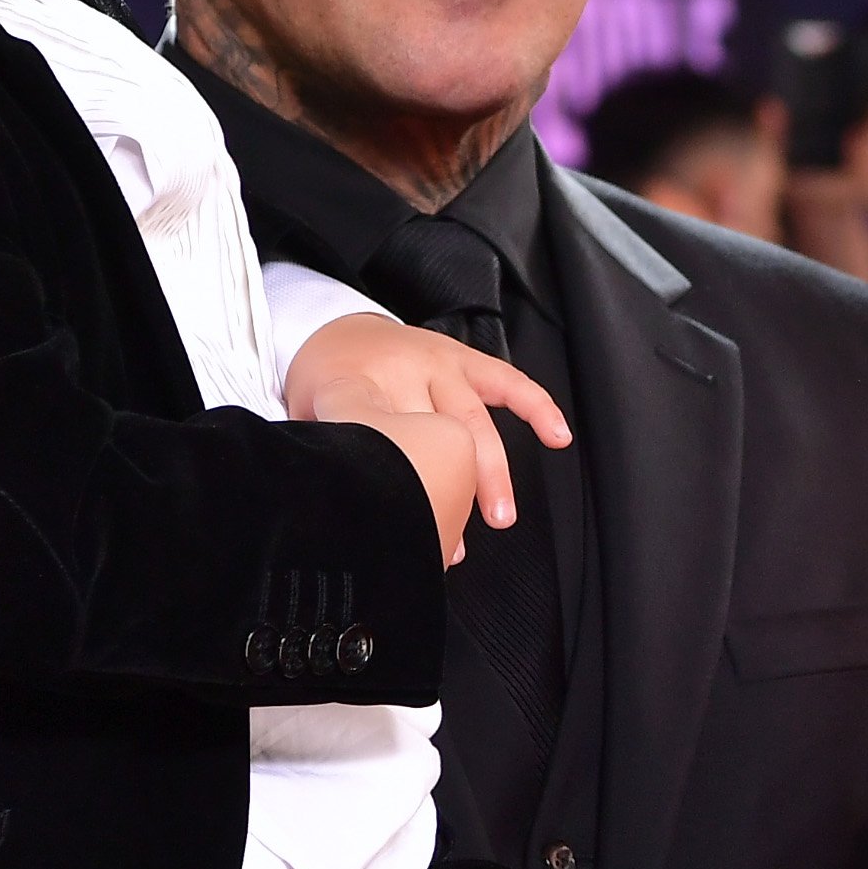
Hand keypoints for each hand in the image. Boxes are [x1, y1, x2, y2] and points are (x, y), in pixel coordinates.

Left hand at [287, 314, 570, 563]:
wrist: (330, 329)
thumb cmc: (325, 387)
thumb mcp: (310, 425)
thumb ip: (337, 462)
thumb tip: (368, 524)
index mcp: (352, 387)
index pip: (373, 436)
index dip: (391, 481)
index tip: (405, 520)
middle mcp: (401, 372)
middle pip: (433, 435)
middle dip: (450, 488)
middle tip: (455, 539)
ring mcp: (437, 364)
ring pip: (472, 420)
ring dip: (490, 472)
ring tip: (501, 516)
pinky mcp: (462, 359)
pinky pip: (507, 382)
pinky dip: (536, 408)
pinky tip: (557, 436)